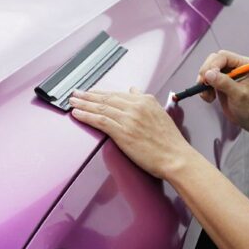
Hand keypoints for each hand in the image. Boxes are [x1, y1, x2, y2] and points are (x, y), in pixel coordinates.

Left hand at [69, 87, 196, 179]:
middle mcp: (136, 106)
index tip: (90, 92)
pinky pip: (100, 120)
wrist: (175, 157)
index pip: (117, 94)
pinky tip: (77, 114)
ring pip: (101, 107)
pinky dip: (86, 115)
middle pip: (106, 98)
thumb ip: (145, 101)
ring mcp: (128, 119)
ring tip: (72, 102)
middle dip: (88, 95)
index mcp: (145, 101)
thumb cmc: (169, 141)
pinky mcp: (123, 132)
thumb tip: (133, 90)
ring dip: (83, 104)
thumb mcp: (159, 113)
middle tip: (75, 93)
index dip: (101, 93)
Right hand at [197, 50, 248, 130]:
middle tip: (203, 85)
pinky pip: (206, 80)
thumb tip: (208, 74)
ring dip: (203, 82)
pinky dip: (203, 89)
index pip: (223, 56)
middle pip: (213, 60)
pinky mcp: (219, 82)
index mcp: (243, 64)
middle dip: (206, 72)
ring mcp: (226, 74)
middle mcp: (234, 66)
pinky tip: (210, 98)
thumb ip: (224, 83)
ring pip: (207, 70)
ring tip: (208, 96)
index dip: (213, 65)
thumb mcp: (238, 95)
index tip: (208, 78)